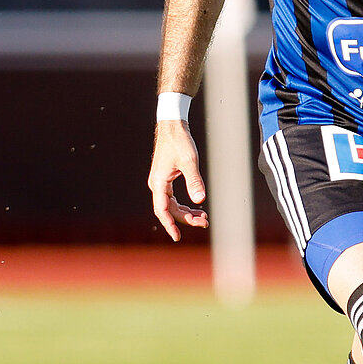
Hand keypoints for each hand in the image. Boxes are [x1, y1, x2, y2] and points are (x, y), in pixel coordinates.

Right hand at [147, 119, 207, 240]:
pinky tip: (197, 207)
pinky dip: (185, 205)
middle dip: (186, 219)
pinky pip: (173, 199)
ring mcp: (160, 182)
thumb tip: (200, 200)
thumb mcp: (189, 161)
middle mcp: (157, 184)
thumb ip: (194, 181)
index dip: (170, 225)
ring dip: (186, 213)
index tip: (177, 237)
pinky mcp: (166, 179)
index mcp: (159, 182)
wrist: (172, 126)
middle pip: (170, 210)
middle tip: (205, 222)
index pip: (163, 210)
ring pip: (172, 205)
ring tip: (204, 217)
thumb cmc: (179, 142)